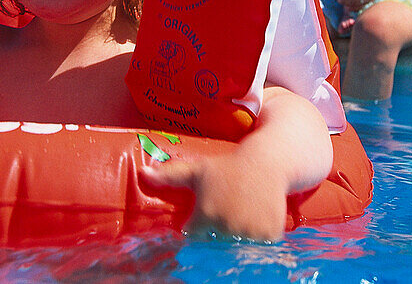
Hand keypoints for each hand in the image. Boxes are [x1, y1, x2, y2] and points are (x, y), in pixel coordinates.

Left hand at [140, 152, 288, 240]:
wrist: (266, 163)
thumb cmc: (228, 167)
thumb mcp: (198, 169)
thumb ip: (170, 175)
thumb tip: (142, 173)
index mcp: (206, 213)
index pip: (194, 238)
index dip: (199, 229)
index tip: (206, 218)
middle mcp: (226, 225)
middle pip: (215, 246)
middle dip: (217, 235)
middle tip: (227, 215)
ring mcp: (249, 231)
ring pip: (237, 250)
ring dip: (237, 241)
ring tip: (240, 219)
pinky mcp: (269, 234)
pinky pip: (259, 249)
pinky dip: (258, 241)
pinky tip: (255, 223)